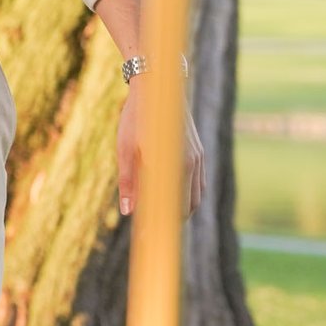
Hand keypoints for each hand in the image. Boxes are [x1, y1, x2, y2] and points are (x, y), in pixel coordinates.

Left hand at [115, 78, 209, 217]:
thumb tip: (128, 212)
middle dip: (171, 223)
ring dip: (182, 211)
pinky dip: (190, 197)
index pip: (170, 210)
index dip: (157, 227)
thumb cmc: (135, 118)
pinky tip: (174, 199)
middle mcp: (190, 164)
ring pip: (196, 198)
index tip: (145, 238)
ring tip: (161, 219)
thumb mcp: (125, 149)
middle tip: (150, 231)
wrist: (157, 87)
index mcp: (171, 166)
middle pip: (187, 208)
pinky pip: (199, 184)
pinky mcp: (200, 152)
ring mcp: (198, 158)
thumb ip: (128, 182)